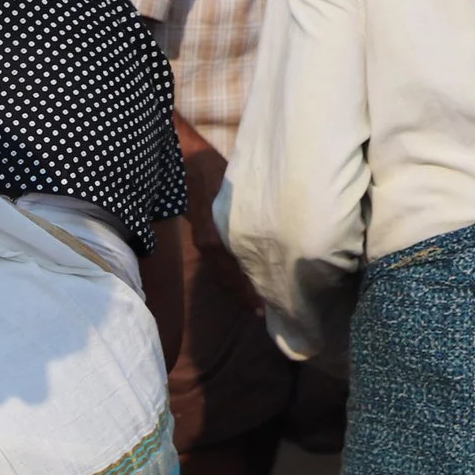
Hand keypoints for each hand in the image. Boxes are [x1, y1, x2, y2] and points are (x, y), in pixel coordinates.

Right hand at [175, 115, 261, 312]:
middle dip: (246, 296)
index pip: (236, 275)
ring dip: (238, 290)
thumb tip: (281, 241)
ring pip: (223, 276)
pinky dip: (230, 278)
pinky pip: (218, 266)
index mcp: (218, 239)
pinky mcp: (205, 240)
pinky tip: (242, 283)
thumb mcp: (242, 194)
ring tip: (255, 303)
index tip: (267, 305)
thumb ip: (259, 217)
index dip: (251, 291)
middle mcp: (211, 246)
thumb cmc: (224, 173)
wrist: (193, 163)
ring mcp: (206, 244)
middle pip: (229, 280)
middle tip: (264, 311)